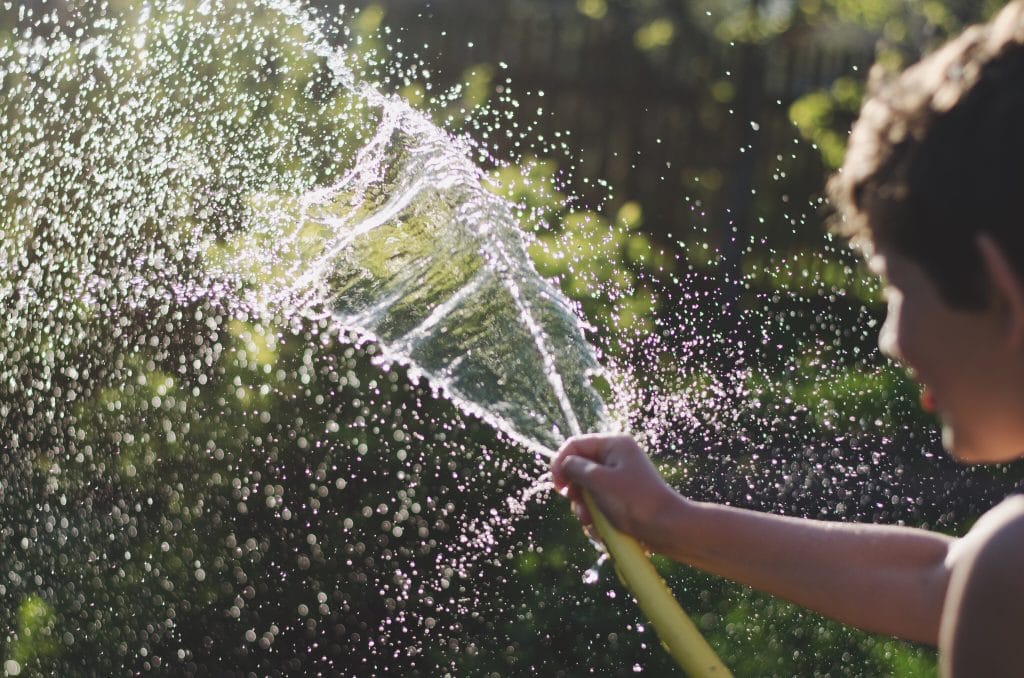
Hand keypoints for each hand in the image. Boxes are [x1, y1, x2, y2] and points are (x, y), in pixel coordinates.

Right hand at [550, 433, 679, 548]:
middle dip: (576, 493)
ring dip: (585, 511)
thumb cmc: (635, 501)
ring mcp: (621, 481)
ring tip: (593, 524)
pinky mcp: (623, 501)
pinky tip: (603, 532)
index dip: (560, 464)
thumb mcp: (599, 481)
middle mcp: (618, 459)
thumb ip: (575, 468)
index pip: (575, 445)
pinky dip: (597, 520)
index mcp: (614, 445)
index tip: (558, 487)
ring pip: (588, 493)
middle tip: (580, 508)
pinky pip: (600, 507)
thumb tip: (564, 465)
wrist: (667, 529)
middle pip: (580, 471)